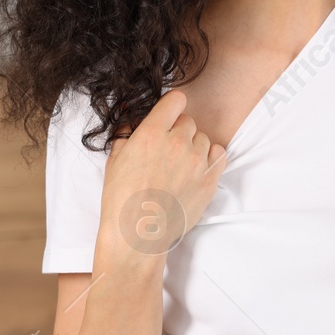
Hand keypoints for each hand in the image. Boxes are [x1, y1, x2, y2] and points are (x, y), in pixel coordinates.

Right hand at [96, 89, 226, 267]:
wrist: (138, 235)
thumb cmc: (121, 200)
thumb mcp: (115, 160)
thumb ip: (126, 133)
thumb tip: (131, 116)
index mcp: (151, 134)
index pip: (176, 100)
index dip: (171, 107)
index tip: (168, 116)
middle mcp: (177, 143)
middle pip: (189, 121)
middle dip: (178, 131)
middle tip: (167, 150)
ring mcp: (196, 161)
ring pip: (203, 138)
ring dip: (193, 146)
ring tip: (179, 166)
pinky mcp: (210, 180)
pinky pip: (219, 154)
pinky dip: (210, 158)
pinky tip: (196, 169)